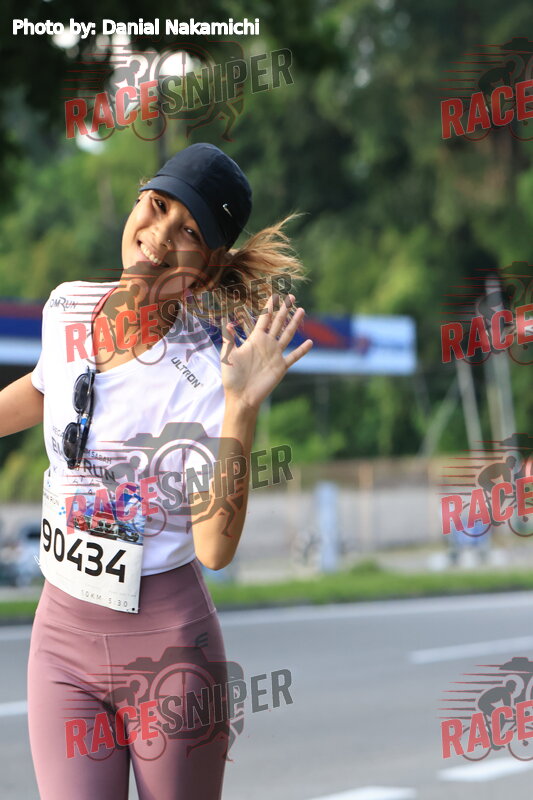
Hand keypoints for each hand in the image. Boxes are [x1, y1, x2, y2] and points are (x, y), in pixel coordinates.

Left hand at [220, 294, 312, 410]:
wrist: (241, 397)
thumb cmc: (231, 377)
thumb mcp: (227, 356)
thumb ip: (229, 339)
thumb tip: (226, 322)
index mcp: (254, 339)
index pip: (264, 319)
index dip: (269, 307)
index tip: (275, 295)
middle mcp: (266, 344)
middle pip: (278, 322)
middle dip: (284, 309)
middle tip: (291, 296)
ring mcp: (275, 355)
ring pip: (287, 335)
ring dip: (295, 323)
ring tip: (302, 311)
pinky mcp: (281, 367)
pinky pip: (294, 356)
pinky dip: (302, 350)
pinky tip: (310, 342)